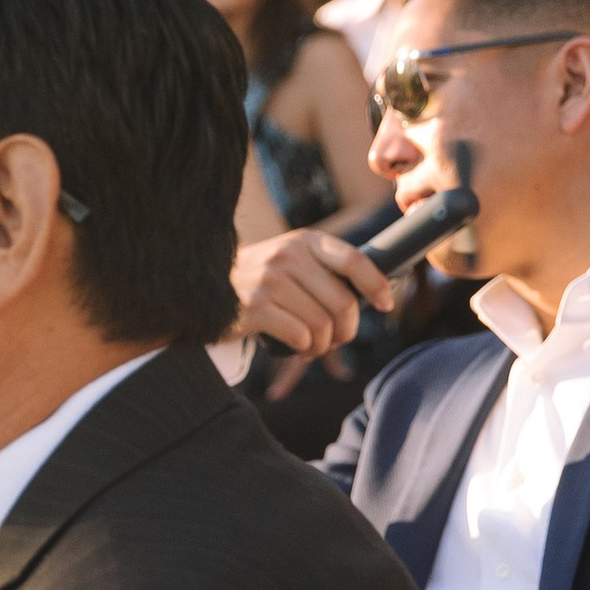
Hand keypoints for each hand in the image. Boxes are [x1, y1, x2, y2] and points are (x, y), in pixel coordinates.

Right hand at [228, 226, 396, 360]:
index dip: (377, 285)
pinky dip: (305, 348)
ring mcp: (269, 280)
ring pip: (322, 325)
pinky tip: (298, 347)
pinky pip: (300, 336)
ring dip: (324, 344)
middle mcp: (288, 255)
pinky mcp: (254, 307)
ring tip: (314, 345)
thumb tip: (378, 293)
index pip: (353, 260)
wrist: (204, 288)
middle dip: (347, 330)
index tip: (385, 304)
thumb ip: (326, 269)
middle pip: (343, 302)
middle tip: (338, 338)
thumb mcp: (292, 261)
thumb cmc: (260, 281)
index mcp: (304, 241)